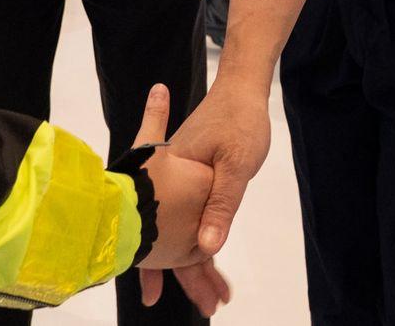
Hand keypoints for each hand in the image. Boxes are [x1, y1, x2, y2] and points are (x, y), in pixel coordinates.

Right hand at [132, 84, 235, 315]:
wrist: (241, 90)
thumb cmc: (238, 122)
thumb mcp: (236, 164)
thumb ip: (222, 204)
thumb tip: (208, 247)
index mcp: (173, 177)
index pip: (161, 231)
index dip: (157, 266)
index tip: (153, 298)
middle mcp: (169, 181)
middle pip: (170, 236)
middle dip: (185, 275)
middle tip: (208, 306)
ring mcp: (178, 181)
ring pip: (180, 229)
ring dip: (193, 262)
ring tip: (213, 294)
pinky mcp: (190, 179)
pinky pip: (188, 215)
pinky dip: (195, 238)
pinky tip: (204, 254)